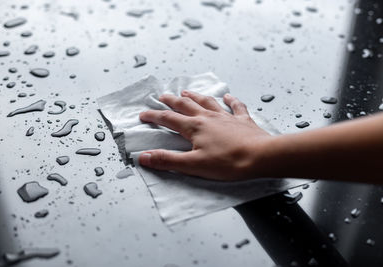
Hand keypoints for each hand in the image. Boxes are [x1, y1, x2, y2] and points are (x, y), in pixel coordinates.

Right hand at [138, 91, 274, 180]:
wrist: (260, 156)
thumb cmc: (229, 162)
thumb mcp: (193, 165)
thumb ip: (168, 160)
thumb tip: (145, 157)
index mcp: (195, 127)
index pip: (168, 119)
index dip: (154, 116)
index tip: (144, 115)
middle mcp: (208, 118)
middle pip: (185, 105)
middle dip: (171, 100)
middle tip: (162, 96)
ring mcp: (226, 117)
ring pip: (207, 102)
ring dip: (195, 96)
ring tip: (187, 91)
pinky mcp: (242, 120)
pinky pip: (236, 106)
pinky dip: (231, 100)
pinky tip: (228, 96)